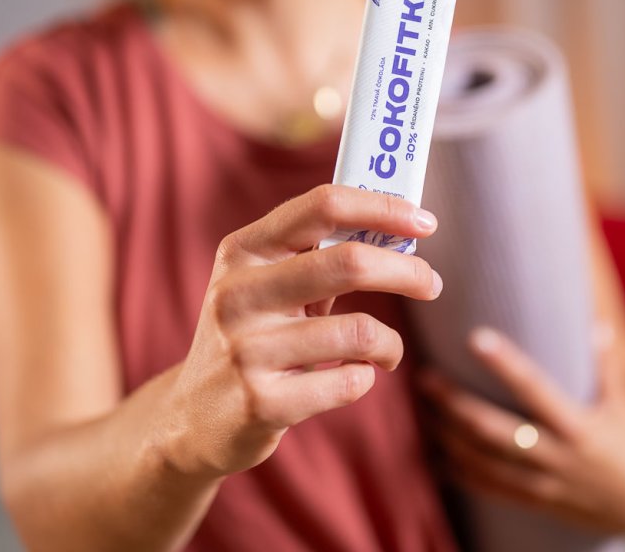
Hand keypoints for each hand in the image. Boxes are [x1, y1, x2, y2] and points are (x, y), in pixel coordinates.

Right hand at [162, 184, 442, 478]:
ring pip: (360, 332)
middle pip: (349, 262)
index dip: (382, 208)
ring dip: (390, 343)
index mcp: (242, 251)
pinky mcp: (261, 403)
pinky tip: (350, 378)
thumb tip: (399, 225)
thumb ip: (316, 254)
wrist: (192, 418)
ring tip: (386, 351)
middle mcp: (237, 294)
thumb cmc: (250, 336)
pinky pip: (349, 383)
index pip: (321, 206)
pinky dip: (365, 378)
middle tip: (431, 284)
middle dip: (407, 272)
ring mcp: (245, 350)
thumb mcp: (264, 285)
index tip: (425, 222)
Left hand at [420, 325, 624, 534]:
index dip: (505, 365)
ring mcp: (543, 483)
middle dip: (455, 404)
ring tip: (424, 410)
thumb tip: (596, 324)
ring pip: (483, 461)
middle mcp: (557, 456)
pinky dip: (460, 473)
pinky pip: (490, 489)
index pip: (535, 390)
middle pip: (493, 430)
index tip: (476, 337)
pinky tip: (436, 456)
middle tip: (425, 377)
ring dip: (448, 436)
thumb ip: (608, 368)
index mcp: (580, 427)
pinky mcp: (535, 501)